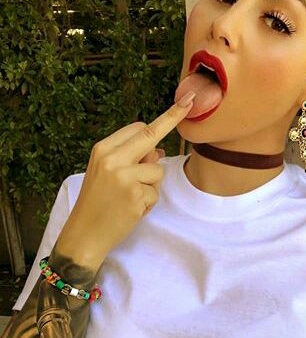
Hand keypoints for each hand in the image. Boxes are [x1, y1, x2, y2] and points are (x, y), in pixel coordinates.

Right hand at [54, 94, 195, 270]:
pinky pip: (155, 193)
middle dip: (172, 119)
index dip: (163, 119)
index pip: (138, 128)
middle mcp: (113, 159)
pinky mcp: (135, 195)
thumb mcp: (106, 174)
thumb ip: (131, 159)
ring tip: (131, 198)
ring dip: (152, 186)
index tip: (183, 103)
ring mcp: (124, 177)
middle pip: (150, 136)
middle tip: (188, 103)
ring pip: (158, 171)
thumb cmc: (97, 202)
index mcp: (103, 149)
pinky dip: (148, 203)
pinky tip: (132, 210)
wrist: (85, 233)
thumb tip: (158, 151)